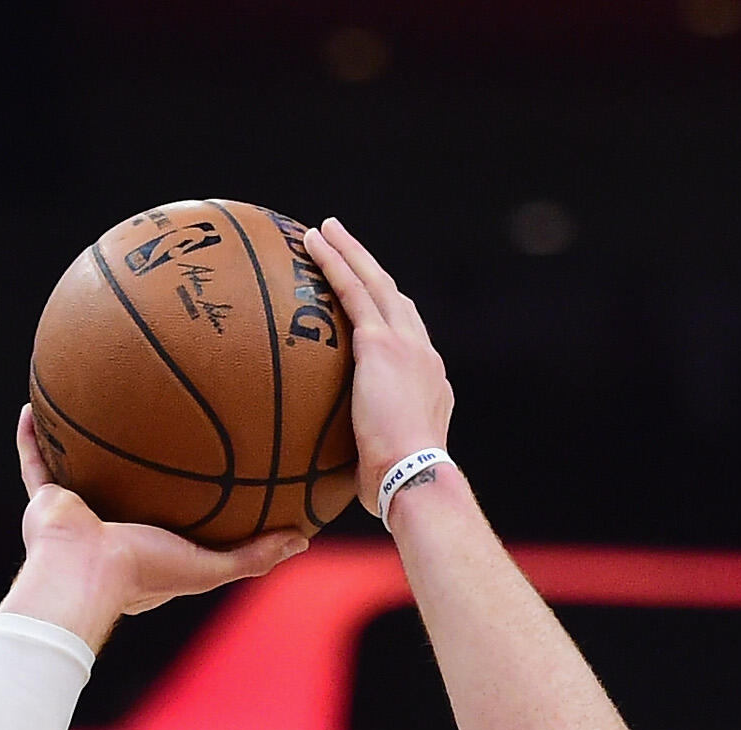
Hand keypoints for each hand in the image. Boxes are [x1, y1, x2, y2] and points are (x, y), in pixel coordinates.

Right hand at [1, 407, 308, 647]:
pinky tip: (36, 402)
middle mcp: (106, 527)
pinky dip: (32, 435)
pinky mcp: (45, 502)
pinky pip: (35, 460)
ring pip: (77, 468)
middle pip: (121, 484)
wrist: (83, 575)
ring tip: (92, 400)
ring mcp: (75, 513)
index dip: (178, 494)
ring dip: (80, 440)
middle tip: (152, 419)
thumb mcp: (209, 566)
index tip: (201, 463)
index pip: (163, 517)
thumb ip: (253, 555)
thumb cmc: (142, 574)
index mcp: (139, 548)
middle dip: (132, 457)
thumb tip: (301, 539)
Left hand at [306, 220, 454, 499]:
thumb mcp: (381, 467)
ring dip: (349, 252)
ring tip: (324, 229)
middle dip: (369, 269)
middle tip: (345, 245)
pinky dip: (334, 263)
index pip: (406, 338)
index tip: (370, 302)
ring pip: (373, 283)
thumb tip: (331, 480)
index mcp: (427, 382)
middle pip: (393, 298)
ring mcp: (406, 344)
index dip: (388, 314)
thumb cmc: (396, 490)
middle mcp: (422, 354)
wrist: (415, 478)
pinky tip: (312, 242)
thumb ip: (364, 456)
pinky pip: (352, 292)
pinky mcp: (381, 344)